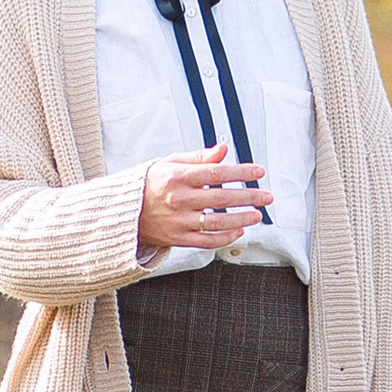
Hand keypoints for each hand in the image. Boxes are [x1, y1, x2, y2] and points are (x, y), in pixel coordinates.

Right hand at [139, 144, 269, 254]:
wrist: (124, 211)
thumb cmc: (150, 184)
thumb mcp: (169, 163)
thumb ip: (199, 158)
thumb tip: (223, 149)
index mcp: (176, 177)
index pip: (216, 173)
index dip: (240, 172)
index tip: (258, 172)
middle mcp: (178, 199)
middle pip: (221, 198)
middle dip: (248, 197)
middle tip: (266, 196)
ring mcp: (178, 221)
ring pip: (217, 222)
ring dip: (242, 219)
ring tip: (257, 214)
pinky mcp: (178, 239)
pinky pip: (207, 241)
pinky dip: (226, 237)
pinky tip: (239, 230)